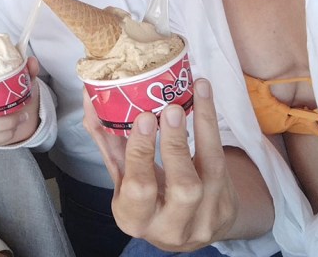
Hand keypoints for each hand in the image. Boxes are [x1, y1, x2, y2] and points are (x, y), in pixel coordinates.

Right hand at [83, 79, 238, 251]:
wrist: (188, 224)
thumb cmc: (149, 196)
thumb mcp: (123, 176)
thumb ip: (107, 142)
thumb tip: (91, 99)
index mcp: (136, 219)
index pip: (139, 188)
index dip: (141, 153)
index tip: (143, 118)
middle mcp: (172, 226)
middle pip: (182, 188)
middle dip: (177, 145)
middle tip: (170, 109)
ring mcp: (206, 218)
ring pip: (209, 170)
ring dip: (203, 126)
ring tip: (196, 92)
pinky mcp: (226, 205)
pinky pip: (222, 160)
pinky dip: (212, 125)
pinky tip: (205, 96)